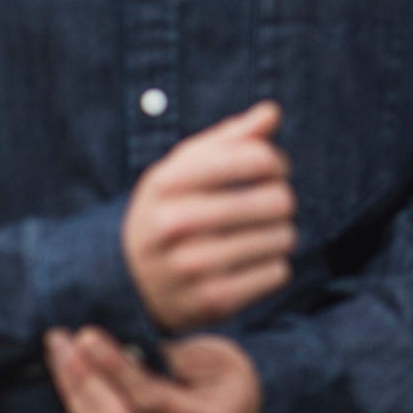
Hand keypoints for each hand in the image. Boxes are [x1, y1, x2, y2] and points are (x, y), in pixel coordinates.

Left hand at [44, 326, 261, 412]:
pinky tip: (72, 378)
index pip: (150, 398)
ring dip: (73, 393)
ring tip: (60, 354)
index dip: (113, 367)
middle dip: (84, 378)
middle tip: (62, 340)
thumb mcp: (212, 357)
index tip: (87, 335)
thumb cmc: (229, 378)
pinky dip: (80, 408)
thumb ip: (166, 357)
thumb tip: (113, 347)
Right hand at [123, 101, 295, 331]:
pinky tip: (251, 263)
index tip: (270, 170)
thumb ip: (231, 137)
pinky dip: (273, 266)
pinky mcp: (213, 301)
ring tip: (261, 233)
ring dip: (281, 233)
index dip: (275, 162)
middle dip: (281, 198)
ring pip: (283, 237)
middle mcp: (175, 224)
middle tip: (271, 204)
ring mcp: (192, 266)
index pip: (255, 158)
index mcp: (168, 182)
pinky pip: (278, 273)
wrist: (129, 279)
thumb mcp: (184, 168)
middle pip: (276, 199)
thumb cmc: (170, 209)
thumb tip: (272, 111)